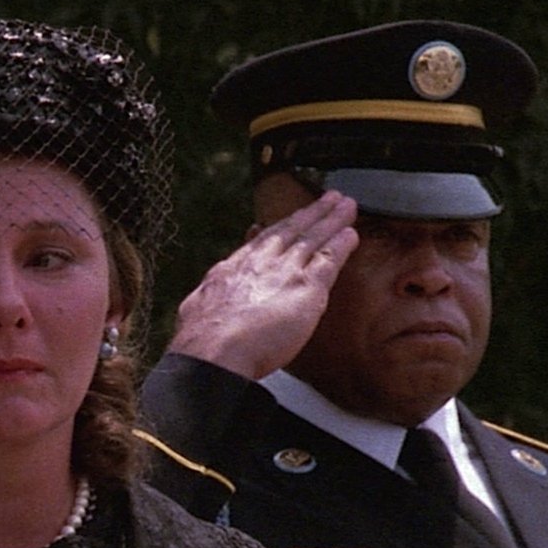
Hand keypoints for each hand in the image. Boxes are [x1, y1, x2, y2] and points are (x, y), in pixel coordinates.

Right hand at [166, 190, 357, 379]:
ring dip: (331, 219)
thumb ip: (205, 300)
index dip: (271, 231)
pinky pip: (329, 260)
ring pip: (313, 238)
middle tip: (327, 199)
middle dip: (308, 213)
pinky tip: (351, 235)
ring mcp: (284, 272)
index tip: (280, 221)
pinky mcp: (307, 287)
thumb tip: (198, 303)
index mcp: (232, 270)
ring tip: (346, 205)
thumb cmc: (202, 339)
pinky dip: (341, 245)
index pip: (257, 244)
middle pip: (289, 231)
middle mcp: (260, 263)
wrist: (216, 349)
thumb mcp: (196, 308)